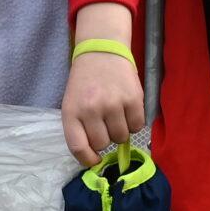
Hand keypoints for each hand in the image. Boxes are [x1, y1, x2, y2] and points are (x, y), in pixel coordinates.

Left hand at [60, 9, 144, 165]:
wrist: (102, 51)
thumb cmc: (85, 82)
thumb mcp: (73, 103)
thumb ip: (80, 129)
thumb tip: (95, 157)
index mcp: (71, 112)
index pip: (78, 147)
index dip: (87, 159)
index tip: (95, 159)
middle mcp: (91, 109)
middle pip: (102, 144)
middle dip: (105, 137)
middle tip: (104, 122)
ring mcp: (113, 104)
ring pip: (121, 137)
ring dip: (120, 130)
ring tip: (116, 113)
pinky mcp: (133, 99)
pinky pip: (137, 126)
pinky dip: (134, 122)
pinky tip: (127, 109)